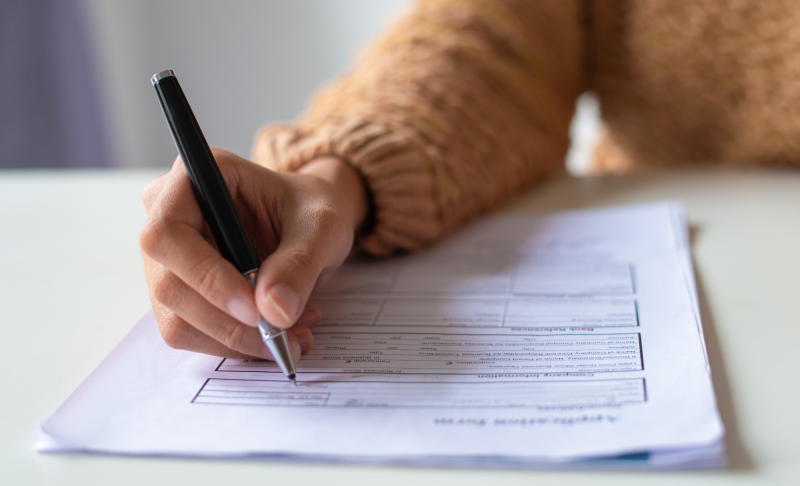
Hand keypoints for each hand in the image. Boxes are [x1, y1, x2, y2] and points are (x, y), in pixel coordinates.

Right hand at [140, 149, 366, 360]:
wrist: (310, 224)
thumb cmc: (310, 210)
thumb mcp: (322, 226)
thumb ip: (301, 262)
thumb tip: (274, 311)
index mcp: (195, 176)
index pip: (167, 233)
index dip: (205, 277)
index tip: (254, 310)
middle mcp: (166, 215)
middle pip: (169, 285)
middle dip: (229, 322)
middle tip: (284, 333)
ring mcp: (167, 258)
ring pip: (178, 319)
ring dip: (235, 340)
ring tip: (292, 333)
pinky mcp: (178, 292)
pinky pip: (191, 333)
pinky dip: (234, 344)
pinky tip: (276, 332)